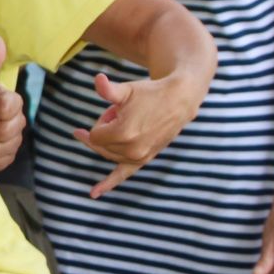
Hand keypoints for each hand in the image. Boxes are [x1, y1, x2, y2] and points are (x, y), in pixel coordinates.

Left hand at [72, 71, 198, 196]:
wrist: (178, 100)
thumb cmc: (150, 93)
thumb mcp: (127, 90)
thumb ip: (108, 89)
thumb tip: (97, 79)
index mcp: (123, 133)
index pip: (95, 134)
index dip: (103, 120)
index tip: (117, 110)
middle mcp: (131, 149)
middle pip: (100, 144)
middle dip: (106, 128)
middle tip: (121, 114)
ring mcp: (139, 156)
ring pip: (109, 154)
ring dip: (111, 140)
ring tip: (125, 123)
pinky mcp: (145, 159)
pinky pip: (123, 175)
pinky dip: (108, 184)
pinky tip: (94, 193)